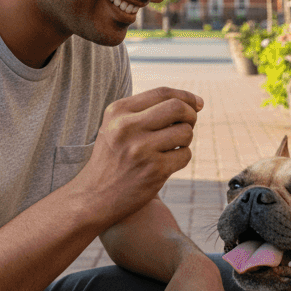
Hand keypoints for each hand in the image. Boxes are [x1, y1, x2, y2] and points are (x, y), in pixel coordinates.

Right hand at [77, 88, 202, 221]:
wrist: (93, 197)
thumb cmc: (111, 159)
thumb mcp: (116, 126)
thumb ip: (146, 111)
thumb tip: (193, 103)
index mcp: (117, 111)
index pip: (162, 93)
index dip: (186, 96)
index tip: (197, 104)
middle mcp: (127, 127)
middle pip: (178, 108)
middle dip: (191, 115)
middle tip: (188, 125)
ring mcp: (141, 149)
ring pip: (185, 132)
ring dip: (185, 140)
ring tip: (172, 147)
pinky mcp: (154, 170)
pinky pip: (185, 155)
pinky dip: (181, 158)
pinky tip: (166, 163)